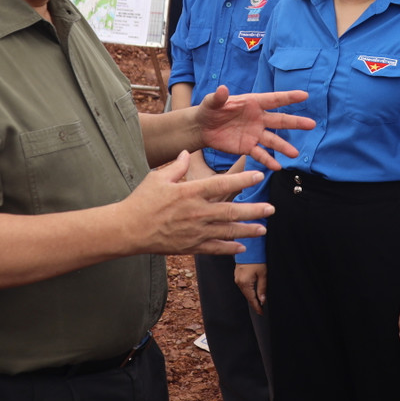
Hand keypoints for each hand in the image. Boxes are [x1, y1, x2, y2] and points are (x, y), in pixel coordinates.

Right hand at [121, 151, 272, 254]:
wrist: (128, 230)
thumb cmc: (141, 201)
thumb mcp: (158, 178)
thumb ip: (176, 167)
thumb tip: (185, 152)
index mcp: (190, 192)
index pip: (222, 184)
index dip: (242, 180)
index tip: (259, 177)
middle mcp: (197, 212)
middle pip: (231, 211)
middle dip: (254, 210)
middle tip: (271, 209)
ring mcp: (195, 231)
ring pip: (227, 231)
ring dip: (247, 230)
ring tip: (263, 229)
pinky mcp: (190, 246)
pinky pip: (214, 248)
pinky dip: (229, 247)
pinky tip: (242, 246)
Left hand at [196, 86, 314, 170]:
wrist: (203, 127)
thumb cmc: (209, 109)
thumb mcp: (211, 102)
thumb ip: (218, 97)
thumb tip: (222, 89)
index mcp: (253, 103)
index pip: (273, 99)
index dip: (289, 97)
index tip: (305, 95)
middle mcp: (258, 118)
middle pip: (280, 120)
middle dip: (296, 122)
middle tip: (312, 124)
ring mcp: (255, 133)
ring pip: (273, 140)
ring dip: (284, 147)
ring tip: (294, 154)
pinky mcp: (248, 147)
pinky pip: (260, 154)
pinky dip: (268, 160)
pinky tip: (277, 167)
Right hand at [235, 263, 267, 314]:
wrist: (250, 247)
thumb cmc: (257, 258)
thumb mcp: (263, 274)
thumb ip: (262, 288)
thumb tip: (262, 300)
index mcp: (244, 282)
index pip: (251, 299)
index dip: (257, 307)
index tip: (261, 312)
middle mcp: (238, 281)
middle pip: (247, 296)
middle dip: (254, 303)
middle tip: (261, 309)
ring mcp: (237, 277)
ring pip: (245, 291)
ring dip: (251, 296)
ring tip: (258, 302)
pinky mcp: (237, 274)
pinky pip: (243, 285)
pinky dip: (248, 289)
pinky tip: (253, 291)